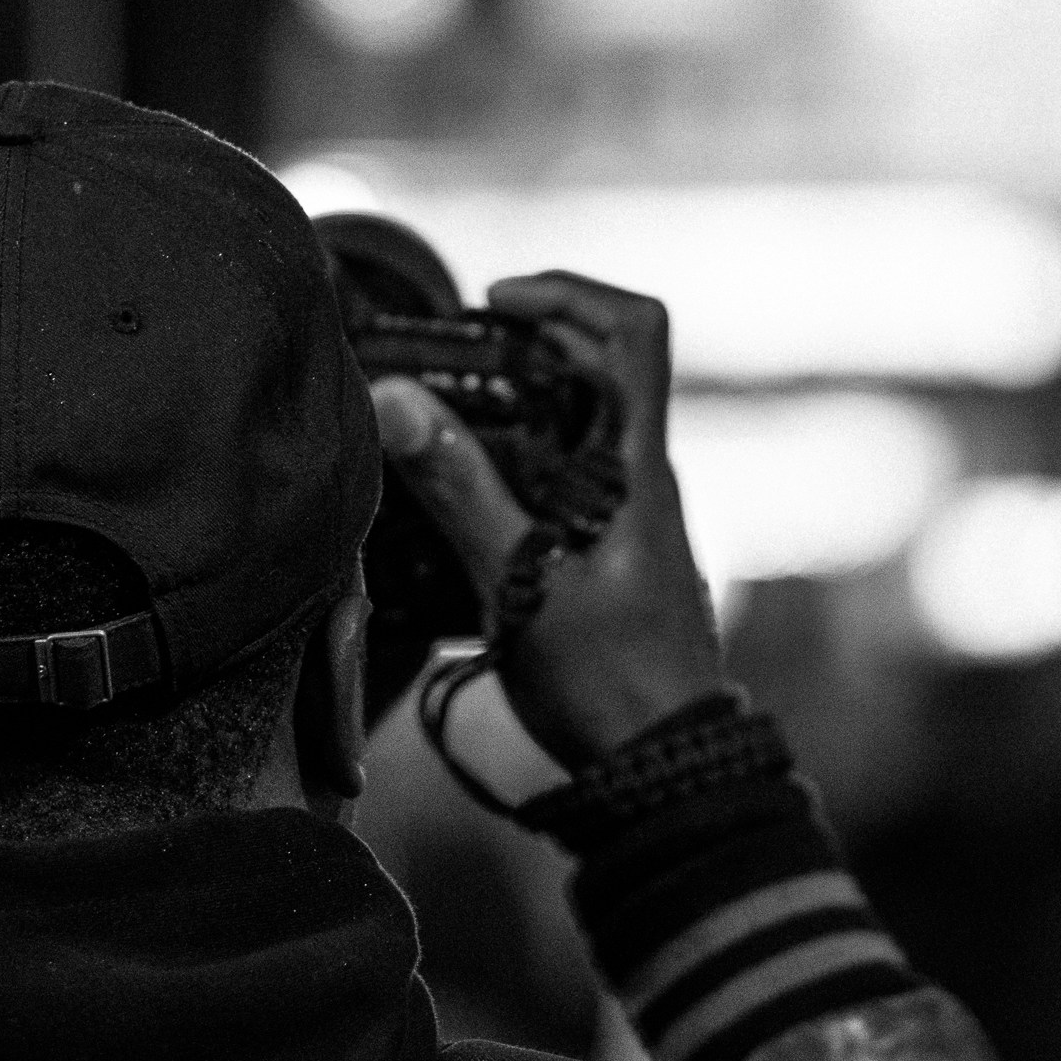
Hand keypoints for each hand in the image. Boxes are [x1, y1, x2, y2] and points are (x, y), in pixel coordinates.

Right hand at [371, 271, 730, 773]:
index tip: (497, 304)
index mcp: (638, 468)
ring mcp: (632, 517)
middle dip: (523, 347)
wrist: (662, 767)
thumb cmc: (607, 681)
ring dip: (514, 411)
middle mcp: (644, 479)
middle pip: (598, 367)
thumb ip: (462, 488)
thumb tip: (399, 399)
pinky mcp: (612, 555)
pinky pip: (568, 482)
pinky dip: (517, 468)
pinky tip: (462, 505)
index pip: (636, 329)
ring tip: (441, 432)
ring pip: (579, 427)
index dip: (568, 293)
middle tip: (449, 365)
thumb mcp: (521, 581)